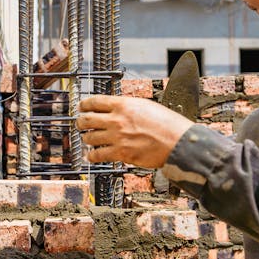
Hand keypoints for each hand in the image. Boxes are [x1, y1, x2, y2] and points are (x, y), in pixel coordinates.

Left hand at [76, 95, 193, 167]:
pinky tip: (91, 156)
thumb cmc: (168, 124)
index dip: (84, 105)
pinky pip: (97, 155)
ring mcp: (117, 137)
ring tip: (88, 140)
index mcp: (123, 105)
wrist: (178, 142)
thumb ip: (128, 108)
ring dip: (87, 139)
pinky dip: (92, 156)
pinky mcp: (121, 153)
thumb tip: (115, 110)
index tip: (81, 107)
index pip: (94, 102)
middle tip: (80, 124)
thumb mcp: (146, 106)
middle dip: (81, 122)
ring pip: (89, 138)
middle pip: (87, 119)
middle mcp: (117, 119)